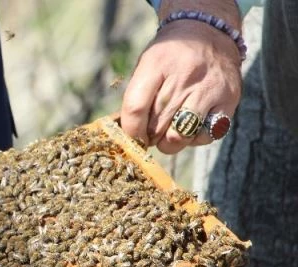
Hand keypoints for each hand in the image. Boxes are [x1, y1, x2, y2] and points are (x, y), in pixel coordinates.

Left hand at [121, 0, 242, 153]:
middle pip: (156, 125)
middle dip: (149, 136)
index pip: (135, 108)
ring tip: (168, 132)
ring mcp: (209, 88)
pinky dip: (194, 139)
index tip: (133, 135)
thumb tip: (131, 136)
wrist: (210, 31)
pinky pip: (205, 136)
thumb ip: (136, 96)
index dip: (131, 130)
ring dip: (169, 142)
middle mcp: (185, 74)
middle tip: (151, 132)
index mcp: (157, 63)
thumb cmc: (170, 56)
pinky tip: (191, 126)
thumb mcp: (147, 64)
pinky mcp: (229, 99)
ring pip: (180, 135)